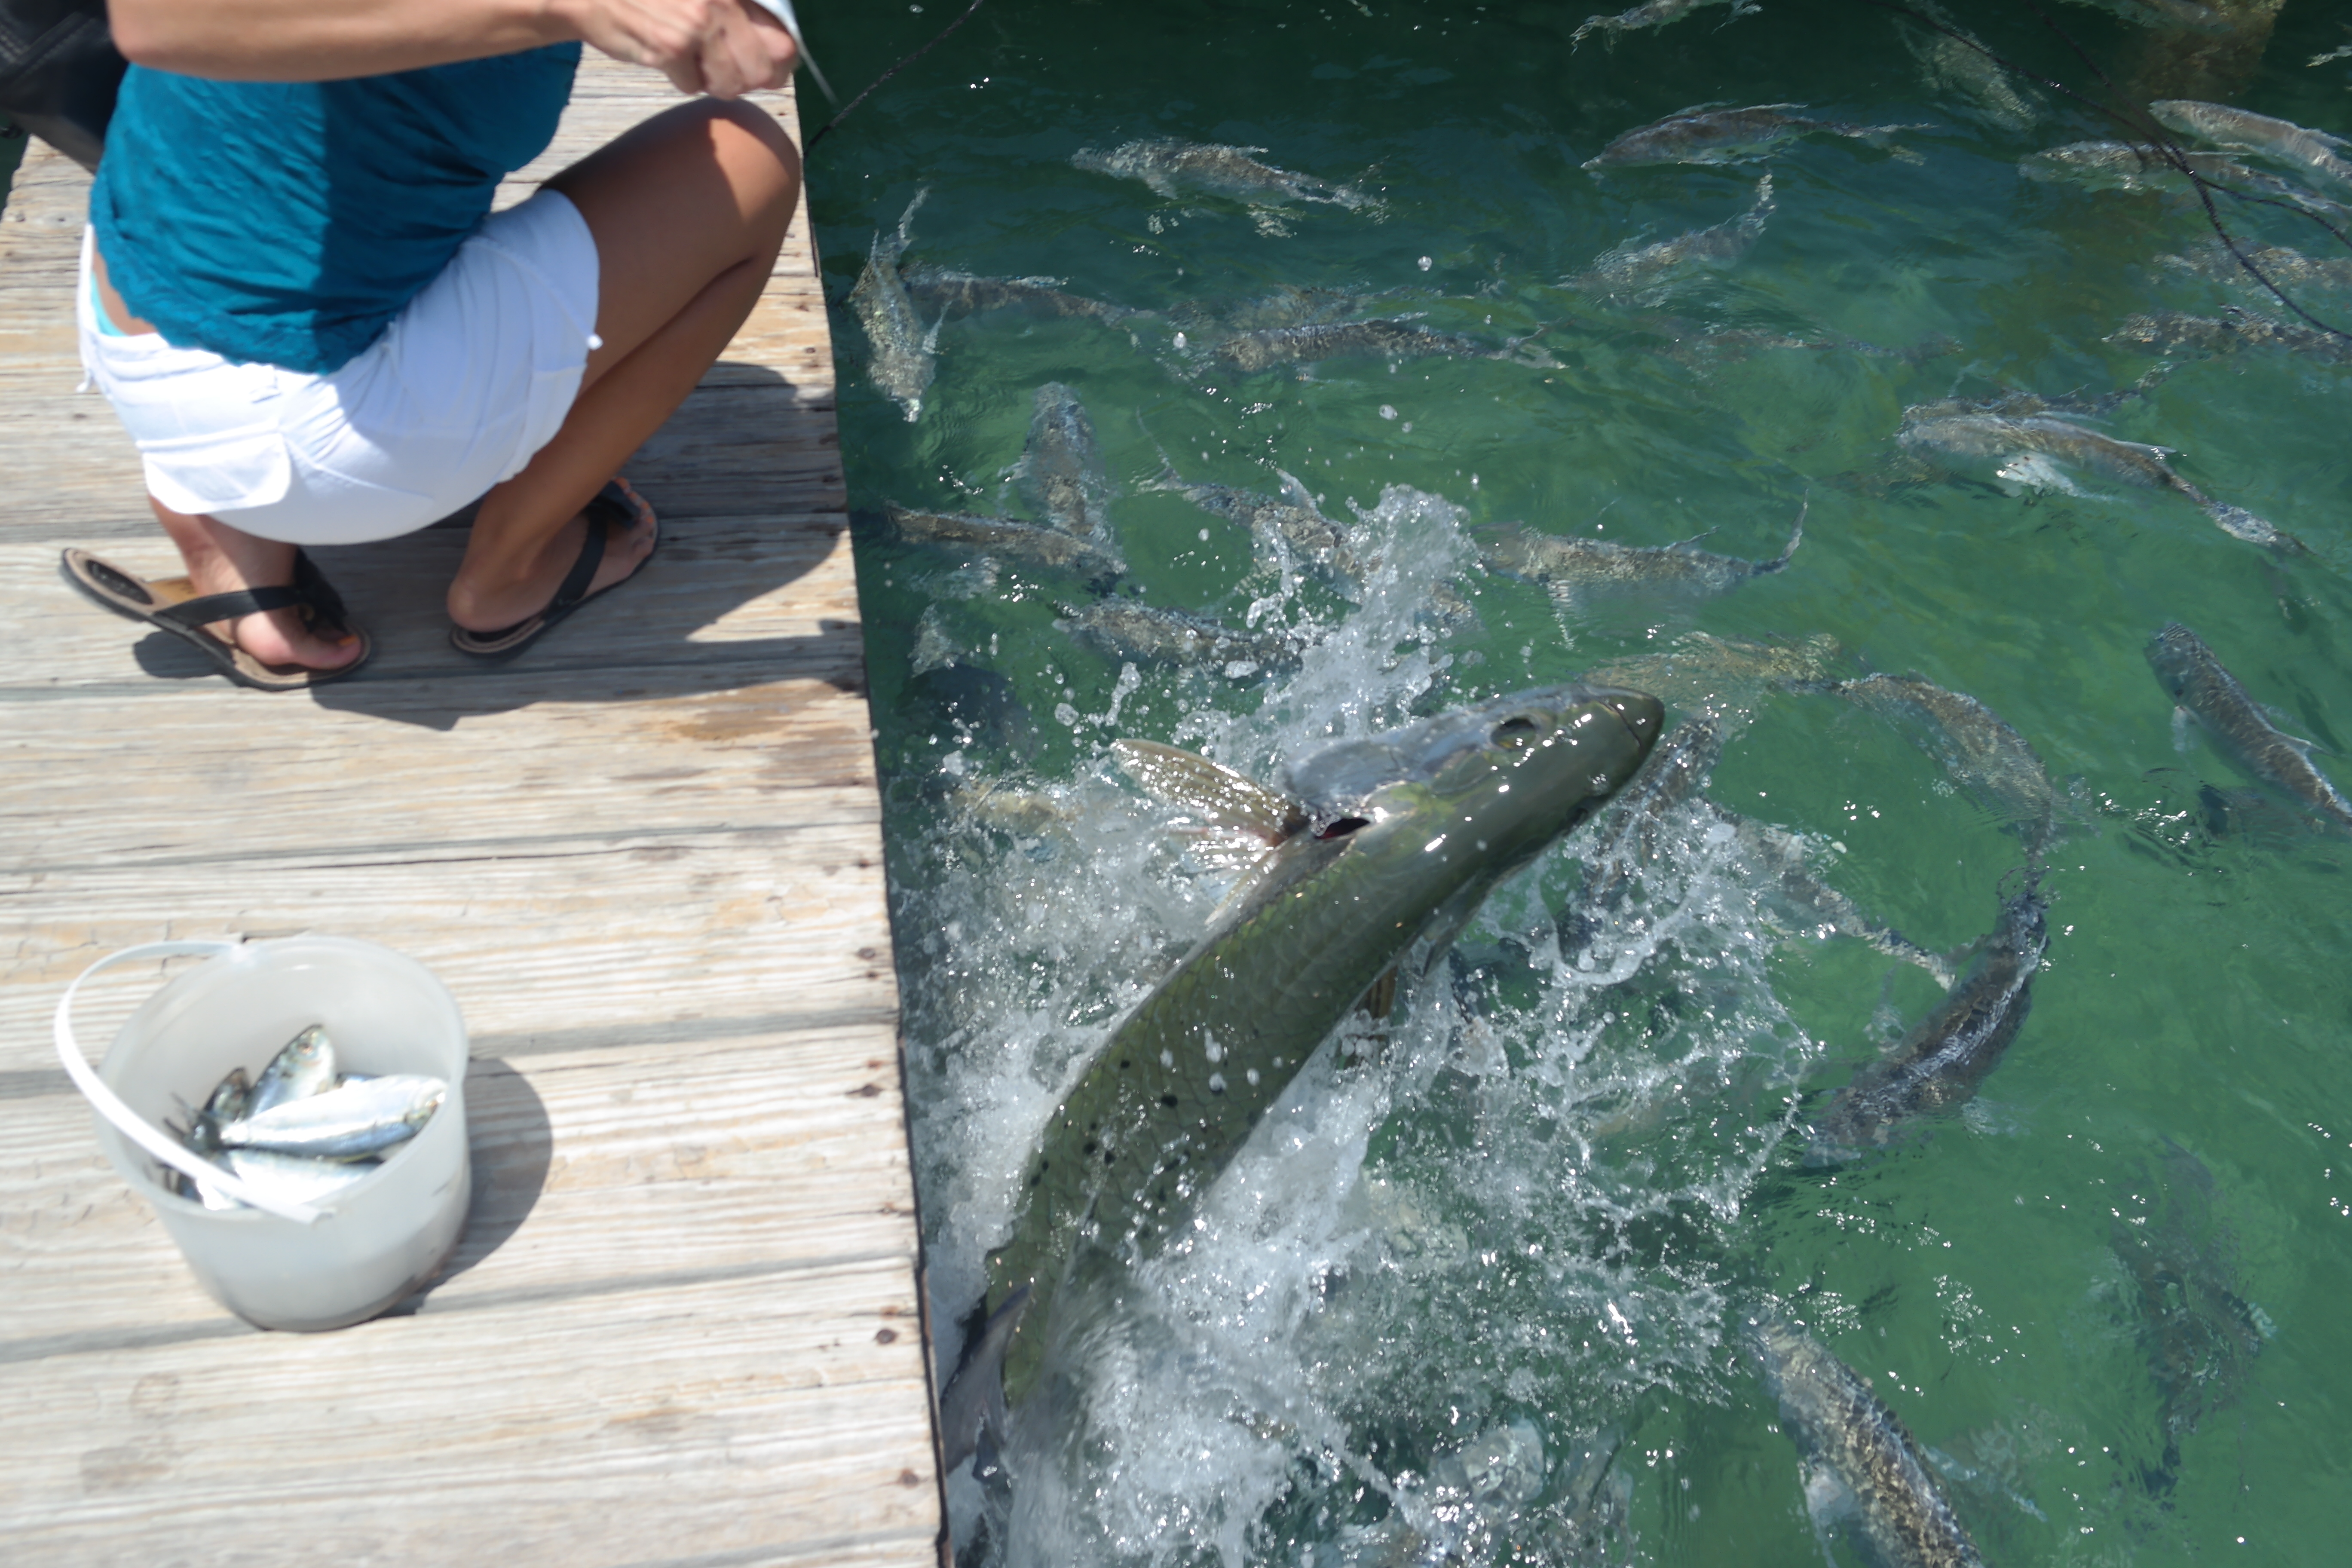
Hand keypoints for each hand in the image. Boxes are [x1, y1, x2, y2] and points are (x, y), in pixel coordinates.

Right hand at [562, 0, 799, 98]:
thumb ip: (742, 17)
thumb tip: (784, 60)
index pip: (784, 42)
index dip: (780, 66)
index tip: (770, 74)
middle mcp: (721, 3)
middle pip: (762, 72)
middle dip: (745, 81)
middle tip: (722, 72)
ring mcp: (696, 25)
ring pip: (729, 84)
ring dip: (711, 81)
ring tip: (690, 57)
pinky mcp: (671, 47)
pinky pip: (692, 86)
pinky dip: (680, 78)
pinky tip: (665, 54)